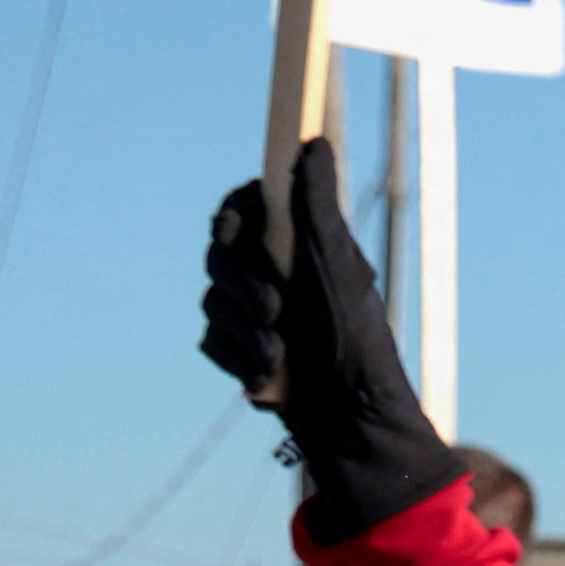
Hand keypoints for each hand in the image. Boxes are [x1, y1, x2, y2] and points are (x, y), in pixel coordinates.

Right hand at [197, 137, 462, 541]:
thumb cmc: (353, 341)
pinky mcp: (244, 348)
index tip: (233, 230)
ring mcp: (259, 311)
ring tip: (281, 356)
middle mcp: (280, 272)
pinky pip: (211, 340)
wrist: (349, 422)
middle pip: (221, 254)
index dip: (234, 214)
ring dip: (244, 332)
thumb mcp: (335, 267)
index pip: (249, 206)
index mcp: (305, 244)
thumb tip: (313, 143)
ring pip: (212, 300)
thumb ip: (317, 207)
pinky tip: (269, 378)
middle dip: (243, 286)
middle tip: (276, 311)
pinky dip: (238, 359)